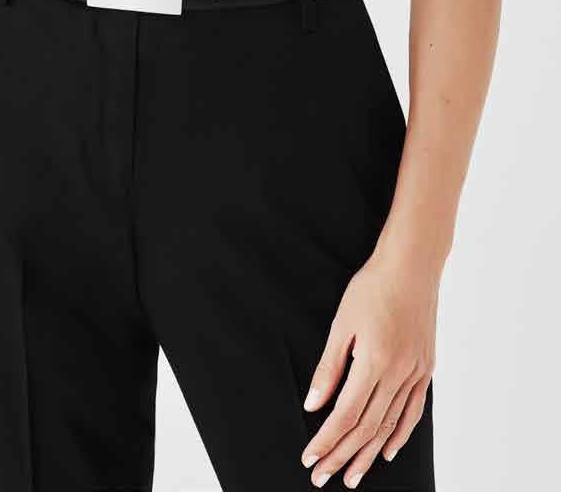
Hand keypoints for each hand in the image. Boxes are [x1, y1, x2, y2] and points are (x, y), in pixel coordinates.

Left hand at [299, 248, 438, 487]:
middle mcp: (398, 372)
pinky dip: (401, 434)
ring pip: (391, 425)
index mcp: (374, 361)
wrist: (412, 265)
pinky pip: (413, 410)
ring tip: (352, 475)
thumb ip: (329, 367)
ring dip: (369, 453)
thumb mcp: (343, 323)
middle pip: (367, 427)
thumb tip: (313, 404)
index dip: (327, 440)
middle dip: (342, 455)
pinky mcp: (425, 368)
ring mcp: (416, 372)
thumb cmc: (373, 287)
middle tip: (322, 477)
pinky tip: (388, 451)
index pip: (346, 414)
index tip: (310, 458)